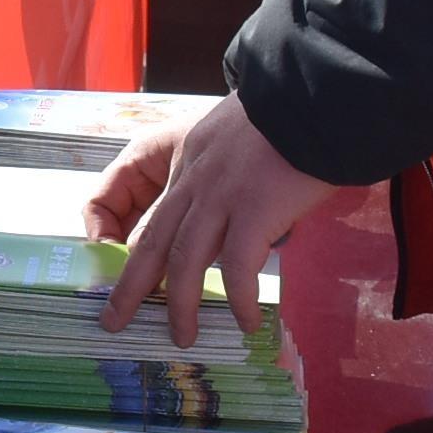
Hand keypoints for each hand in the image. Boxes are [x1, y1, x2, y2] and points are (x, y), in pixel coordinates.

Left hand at [89, 98, 347, 347]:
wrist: (319, 95)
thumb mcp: (238, 132)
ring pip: (183, 262)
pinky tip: (246, 321)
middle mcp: (195, 179)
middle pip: (151, 241)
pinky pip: (235, 269)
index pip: (143, 203)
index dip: (123, 238)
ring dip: (179, 305)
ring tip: (182, 336)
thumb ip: (228, 169)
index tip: (118, 263)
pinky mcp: (254, 211)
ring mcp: (221, 196)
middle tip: (114, 320)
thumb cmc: (291, 114)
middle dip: (129, 286)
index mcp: (187, 156)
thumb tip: (243, 214)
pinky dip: (238, 300)